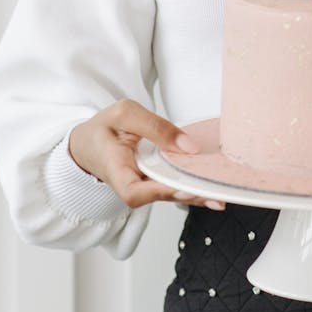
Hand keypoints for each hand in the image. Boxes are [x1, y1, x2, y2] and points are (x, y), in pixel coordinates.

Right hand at [68, 99, 224, 210]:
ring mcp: (144, 185)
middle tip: (215, 195)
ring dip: (197, 195)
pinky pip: (174, 185)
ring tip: (221, 194)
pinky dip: (194, 186)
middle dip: (189, 196)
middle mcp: (131, 185)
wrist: (90, 143)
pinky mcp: (155, 181)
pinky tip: (214, 188)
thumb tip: (189, 146)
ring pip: (171, 193)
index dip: (159, 191)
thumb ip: (155, 127)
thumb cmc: (104, 128)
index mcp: (115, 171)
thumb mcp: (124, 114)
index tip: (182, 187)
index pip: (134, 192)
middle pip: (160, 196)